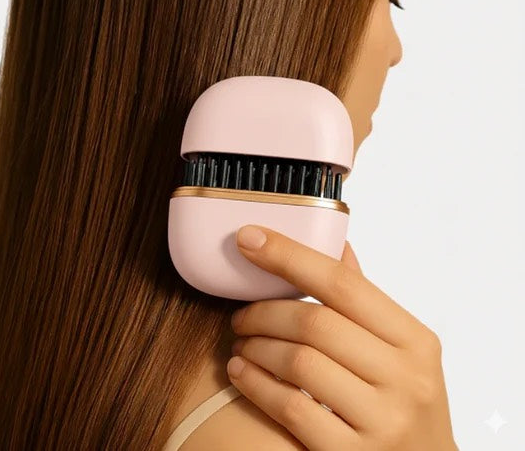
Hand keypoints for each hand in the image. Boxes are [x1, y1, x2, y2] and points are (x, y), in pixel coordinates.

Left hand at [226, 225, 457, 450]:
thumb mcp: (400, 350)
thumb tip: (337, 246)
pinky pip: (290, 407)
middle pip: (315, 322)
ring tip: (241, 342)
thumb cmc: (403, 401)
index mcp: (415, 339)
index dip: (290, 256)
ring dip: (256, 346)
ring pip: (299, 361)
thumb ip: (365, 301)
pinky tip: (241, 372)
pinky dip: (256, 383)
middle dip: (264, 311)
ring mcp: (383, 420)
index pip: (343, 283)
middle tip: (241, 314)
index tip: (249, 237)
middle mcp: (406, 377)